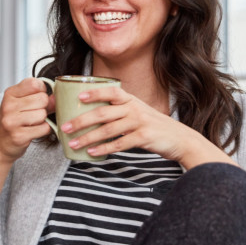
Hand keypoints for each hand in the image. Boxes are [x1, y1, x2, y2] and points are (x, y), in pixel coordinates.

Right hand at [0, 78, 53, 166]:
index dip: (41, 91)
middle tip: (34, 113)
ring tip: (32, 123)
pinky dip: (43, 130)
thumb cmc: (12, 121)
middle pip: (42, 99)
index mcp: (10, 94)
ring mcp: (12, 121)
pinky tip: (33, 131)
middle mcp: (9, 106)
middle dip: (43, 107)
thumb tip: (56, 98)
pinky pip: (44, 128)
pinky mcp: (19, 136)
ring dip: (42, 120)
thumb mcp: (20, 103)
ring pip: (43, 114)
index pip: (35, 84)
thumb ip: (38, 97)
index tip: (36, 98)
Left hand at [62, 86, 230, 168]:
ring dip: (88, 137)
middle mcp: (134, 109)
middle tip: (65, 127)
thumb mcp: (138, 112)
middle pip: (103, 113)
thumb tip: (91, 115)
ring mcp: (139, 123)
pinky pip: (119, 144)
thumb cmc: (153, 126)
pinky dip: (104, 148)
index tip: (79, 97)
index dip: (95, 92)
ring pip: (108, 130)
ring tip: (74, 143)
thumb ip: (119, 111)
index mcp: (131, 100)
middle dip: (81, 120)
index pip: (111, 92)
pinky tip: (92, 152)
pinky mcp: (144, 138)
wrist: (180, 139)